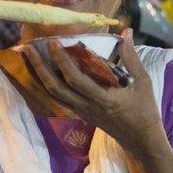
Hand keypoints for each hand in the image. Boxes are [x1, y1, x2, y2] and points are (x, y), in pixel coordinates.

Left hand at [20, 29, 162, 155]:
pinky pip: (58, 99)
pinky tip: (41, 73)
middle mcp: (87, 106)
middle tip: (29, 47)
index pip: (76, 80)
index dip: (62, 61)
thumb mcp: (143, 82)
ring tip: (29, 57)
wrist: (140, 139)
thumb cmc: (144, 109)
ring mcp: (82, 111)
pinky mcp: (80, 114)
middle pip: (55, 88)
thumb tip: (125, 33)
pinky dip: (47, 85)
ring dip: (38, 75)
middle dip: (40, 67)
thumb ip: (132, 58)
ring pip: (53, 95)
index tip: (54, 43)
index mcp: (103, 98)